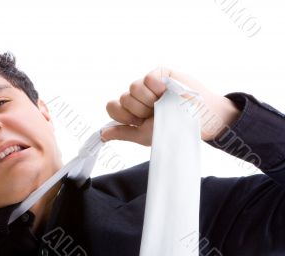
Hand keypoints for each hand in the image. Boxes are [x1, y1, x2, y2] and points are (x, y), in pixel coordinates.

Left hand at [101, 67, 240, 145]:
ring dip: (150, 101)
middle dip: (140, 111)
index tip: (139, 122)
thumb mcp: (145, 136)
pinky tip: (167, 93)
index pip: (112, 107)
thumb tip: (102, 135)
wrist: (198, 120)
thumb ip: (123, 133)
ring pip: (133, 88)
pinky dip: (158, 89)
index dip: (123, 115)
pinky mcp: (159, 74)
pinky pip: (148, 79)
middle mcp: (137, 97)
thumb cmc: (173, 129)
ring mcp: (148, 85)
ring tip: (164, 104)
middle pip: (123, 99)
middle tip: (156, 113)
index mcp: (131, 110)